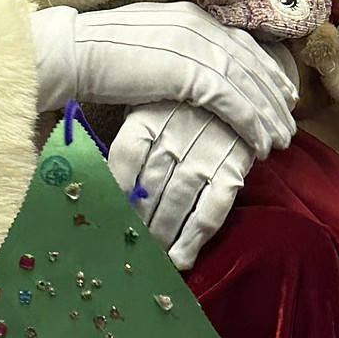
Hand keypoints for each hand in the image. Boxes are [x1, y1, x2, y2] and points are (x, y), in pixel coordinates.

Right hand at [29, 2, 295, 157]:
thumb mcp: (145, 40)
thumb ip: (174, 47)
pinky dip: (251, 124)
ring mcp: (197, 47)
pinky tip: (260, 145)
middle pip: (252, 62)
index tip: (281, 90)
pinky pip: (233, 103)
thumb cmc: (97, 52)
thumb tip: (187, 68)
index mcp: (189, 14)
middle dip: (274, 95)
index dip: (266, 68)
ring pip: (248, 85)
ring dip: (268, 116)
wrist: (73, 52)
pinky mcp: (190, 74)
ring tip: (280, 142)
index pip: (241, 41)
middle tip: (289, 121)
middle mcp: (200, 25)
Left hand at [109, 102, 254, 269]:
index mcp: (150, 113)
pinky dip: (194, 237)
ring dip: (161, 235)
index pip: (125, 156)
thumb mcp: (149, 100)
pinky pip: (212, 209)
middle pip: (149, 186)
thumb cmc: (180, 98)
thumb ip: (130, 132)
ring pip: (177, 202)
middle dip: (135, 221)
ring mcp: (208, 150)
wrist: (239, 80)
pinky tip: (181, 257)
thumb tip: (99, 176)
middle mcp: (178, 132)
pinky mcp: (235, 166)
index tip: (105, 214)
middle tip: (124, 245)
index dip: (114, 190)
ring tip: (149, 257)